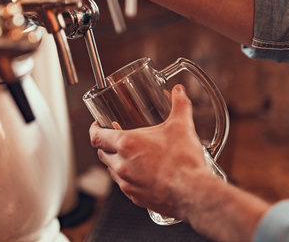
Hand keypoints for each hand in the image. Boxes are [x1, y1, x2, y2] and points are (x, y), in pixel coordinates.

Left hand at [89, 84, 212, 219]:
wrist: (194, 192)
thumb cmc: (184, 161)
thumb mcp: (181, 126)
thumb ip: (180, 105)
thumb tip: (179, 91)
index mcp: (126, 144)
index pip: (97, 137)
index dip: (94, 129)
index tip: (97, 125)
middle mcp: (122, 165)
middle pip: (102, 153)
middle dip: (106, 145)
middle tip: (116, 138)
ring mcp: (127, 183)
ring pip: (112, 171)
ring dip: (116, 162)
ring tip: (130, 156)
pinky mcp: (136, 197)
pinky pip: (125, 186)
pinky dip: (128, 178)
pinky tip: (142, 174)